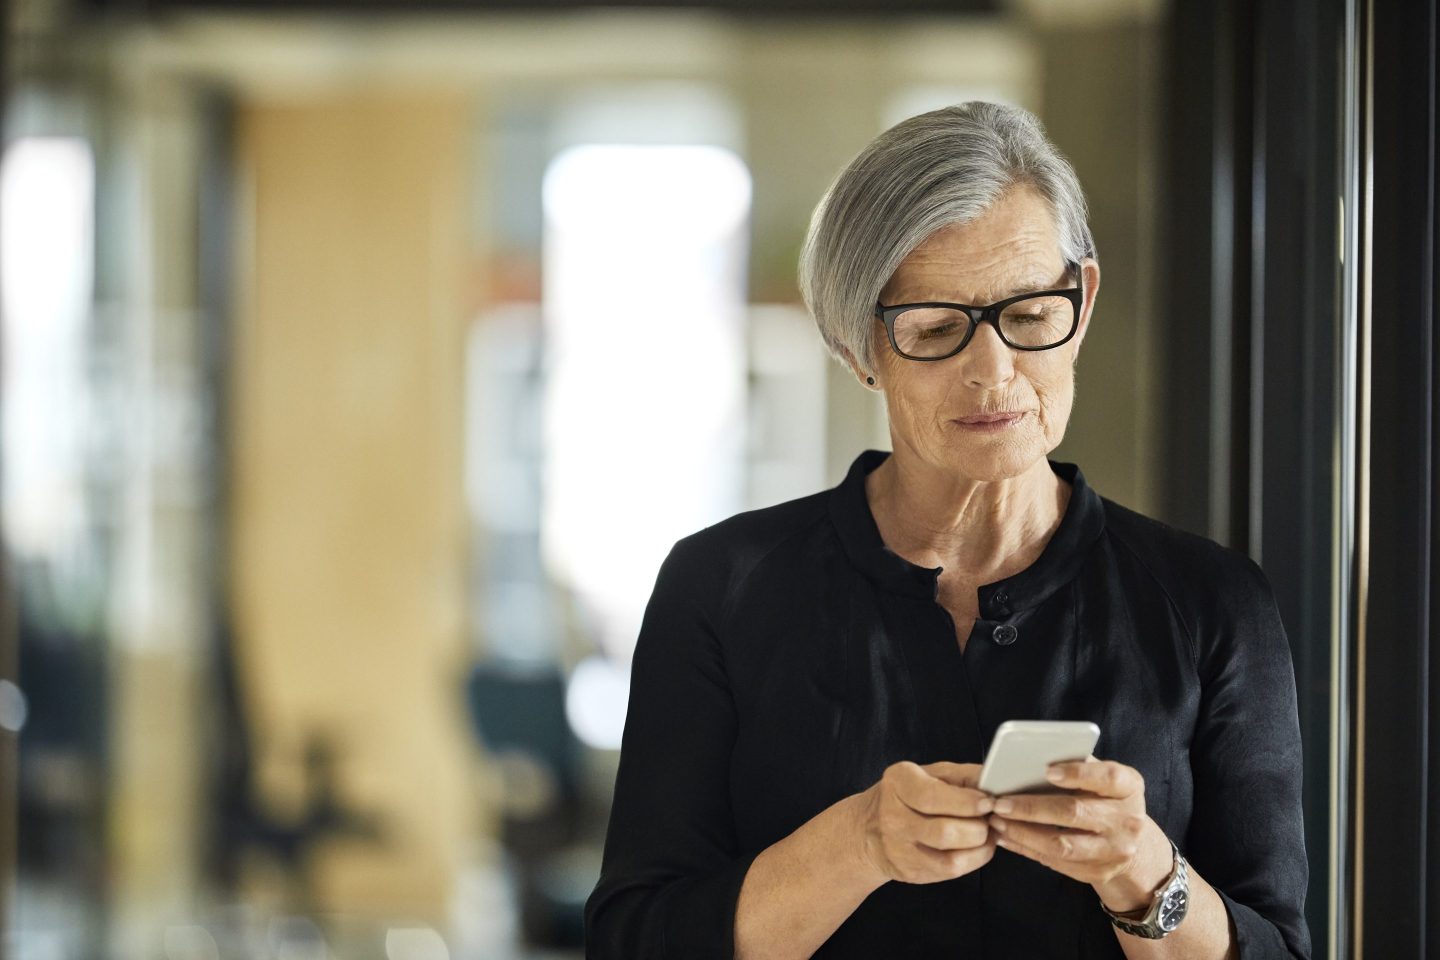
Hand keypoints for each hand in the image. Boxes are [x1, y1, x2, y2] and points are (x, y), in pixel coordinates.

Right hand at [853, 761, 997, 885]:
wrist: (868, 829)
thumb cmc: (908, 796)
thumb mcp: (930, 774)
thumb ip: (964, 776)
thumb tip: (999, 779)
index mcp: (898, 783)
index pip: (932, 797)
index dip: (966, 802)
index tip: (988, 802)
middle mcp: (892, 817)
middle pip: (945, 831)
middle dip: (978, 826)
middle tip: (991, 818)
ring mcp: (899, 849)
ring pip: (950, 858)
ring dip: (979, 846)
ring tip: (987, 833)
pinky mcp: (910, 871)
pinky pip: (950, 871)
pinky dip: (973, 860)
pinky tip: (977, 847)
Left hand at [986, 758, 1173, 912]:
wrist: (1130, 843)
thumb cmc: (1104, 798)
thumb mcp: (1101, 778)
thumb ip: (1076, 766)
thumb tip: (1030, 758)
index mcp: (1129, 788)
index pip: (1108, 777)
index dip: (1077, 773)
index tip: (1046, 770)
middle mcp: (1127, 821)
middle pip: (1075, 812)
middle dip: (1032, 807)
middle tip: (999, 802)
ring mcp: (1114, 851)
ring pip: (1061, 845)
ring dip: (1023, 833)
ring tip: (997, 821)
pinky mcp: (1097, 873)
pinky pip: (1055, 862)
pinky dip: (1026, 848)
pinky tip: (1006, 836)